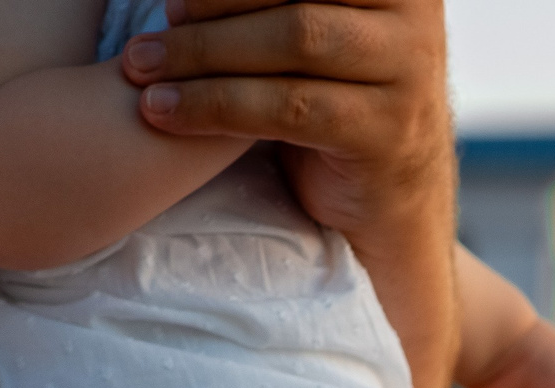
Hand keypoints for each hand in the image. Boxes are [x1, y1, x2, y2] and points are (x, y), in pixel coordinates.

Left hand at [123, 0, 448, 234]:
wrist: (393, 199)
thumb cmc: (334, 99)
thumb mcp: (315, 29)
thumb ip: (273, 3)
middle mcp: (412, 14)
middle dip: (211, 4)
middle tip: (147, 29)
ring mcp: (409, 72)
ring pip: (297, 38)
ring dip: (205, 53)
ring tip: (142, 69)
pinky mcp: (387, 133)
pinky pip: (291, 108)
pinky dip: (218, 107)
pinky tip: (166, 112)